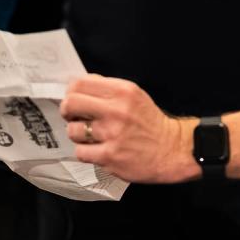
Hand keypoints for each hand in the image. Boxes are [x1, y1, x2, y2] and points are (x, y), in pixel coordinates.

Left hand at [59, 75, 194, 183]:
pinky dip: (86, 151)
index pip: (80, 83)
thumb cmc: (150, 122)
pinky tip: (97, 150)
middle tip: (73, 117)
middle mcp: (116, 110)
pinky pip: (80, 152)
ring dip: (78, 134)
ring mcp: (112, 134)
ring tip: (91, 136)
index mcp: (122, 91)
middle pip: (71, 104)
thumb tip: (78, 88)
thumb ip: (108, 90)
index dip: (71, 92)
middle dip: (67, 111)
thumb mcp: (135, 95)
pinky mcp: (110, 156)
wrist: (172, 150)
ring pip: (73, 130)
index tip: (75, 99)